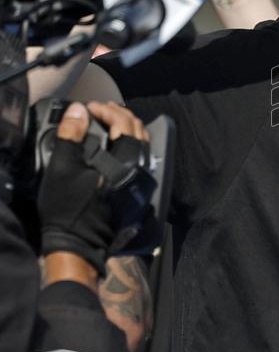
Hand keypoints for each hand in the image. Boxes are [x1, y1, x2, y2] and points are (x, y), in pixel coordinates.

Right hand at [38, 102, 148, 276]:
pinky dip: (131, 142)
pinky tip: (116, 142)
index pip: (124, 125)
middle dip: (120, 114)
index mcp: (124, 164)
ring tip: (109, 119)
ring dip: (128, 126)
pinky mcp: (136, 190)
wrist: (78, 244)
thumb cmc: (68, 210)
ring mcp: (140, 181)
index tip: (88, 107)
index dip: (106, 111)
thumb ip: (72, 135)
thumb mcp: (62, 169)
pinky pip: (141, 157)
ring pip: (143, 143)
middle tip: (100, 108)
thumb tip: (79, 110)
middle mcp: (138, 170)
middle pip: (138, 131)